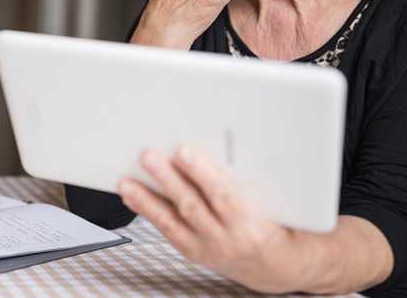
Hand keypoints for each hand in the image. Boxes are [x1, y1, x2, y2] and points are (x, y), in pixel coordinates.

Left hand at [117, 147, 300, 293]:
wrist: (279, 265)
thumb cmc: (280, 225)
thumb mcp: (279, 203)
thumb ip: (257, 179)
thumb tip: (237, 142)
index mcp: (252, 225)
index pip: (223, 196)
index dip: (202, 173)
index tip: (184, 151)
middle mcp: (226, 239)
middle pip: (191, 205)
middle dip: (167, 178)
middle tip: (148, 155)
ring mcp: (207, 247)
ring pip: (172, 220)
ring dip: (146, 198)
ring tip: (126, 180)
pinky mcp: (193, 251)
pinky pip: (166, 230)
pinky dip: (146, 210)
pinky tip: (131, 195)